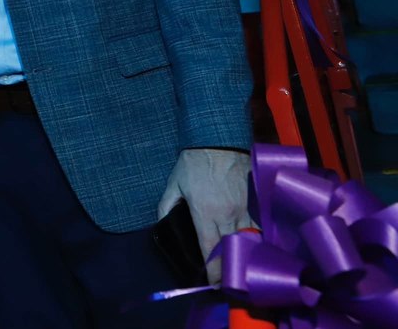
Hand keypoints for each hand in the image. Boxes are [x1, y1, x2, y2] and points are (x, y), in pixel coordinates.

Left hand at [158, 148, 251, 283]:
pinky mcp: (257, 200)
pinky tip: (257, 245)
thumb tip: (162, 224)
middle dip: (230, 268)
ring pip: (250, 240)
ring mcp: (246, 207)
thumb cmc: (193, 162)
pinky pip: (261, 225)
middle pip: (232, 250)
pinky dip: (258, 237)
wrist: (218, 138)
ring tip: (244, 266)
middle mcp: (228, 214)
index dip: (213, 271)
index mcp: (205, 213)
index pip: (210, 250)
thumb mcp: (173, 184)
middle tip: (229, 280)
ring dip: (246, 254)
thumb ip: (166, 206)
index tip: (214, 283)